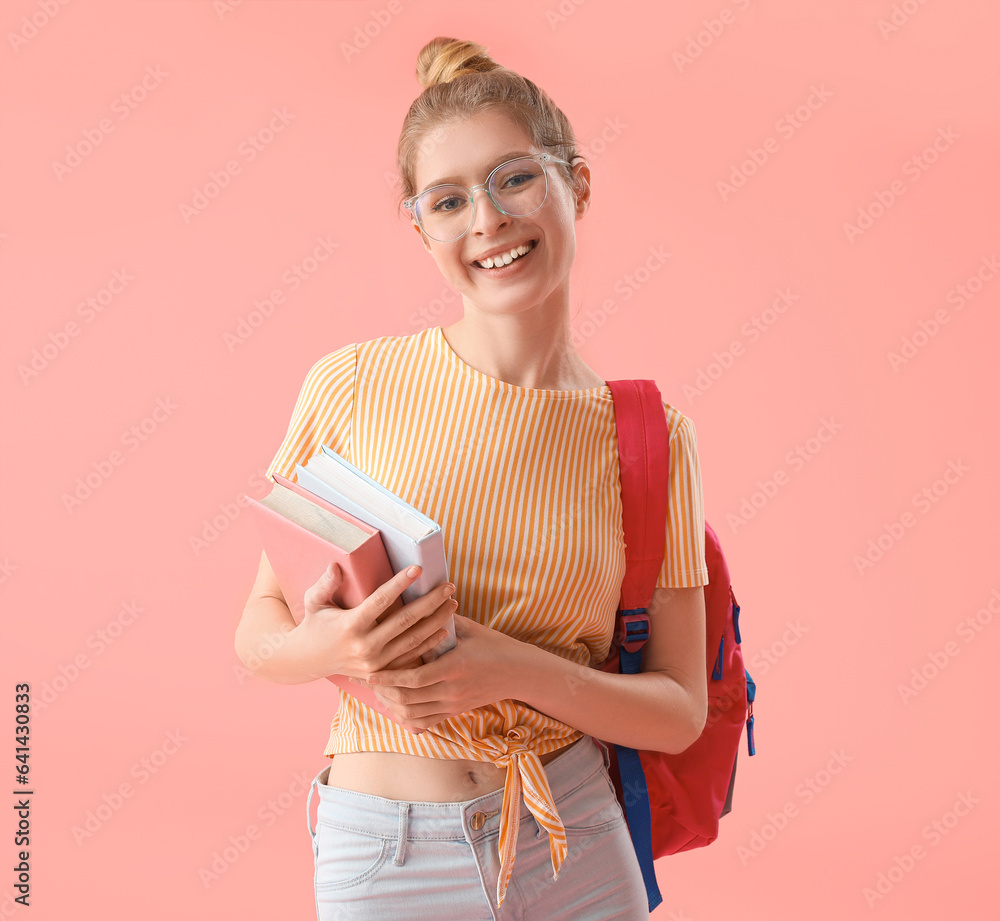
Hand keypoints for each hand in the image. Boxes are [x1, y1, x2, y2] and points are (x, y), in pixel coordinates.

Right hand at [293, 563, 458, 681]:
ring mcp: (375, 663)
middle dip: (430, 602)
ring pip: (413, 640)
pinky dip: (430, 644)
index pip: (380, 601)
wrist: (308, 661)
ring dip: (436, 621)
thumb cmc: (314, 623)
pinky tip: (445, 629)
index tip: (418, 569)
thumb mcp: (313, 602)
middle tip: (449, 586)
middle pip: (405, 621)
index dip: (400, 584)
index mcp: (350, 625)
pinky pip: (411, 657)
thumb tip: (336, 566)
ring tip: (452, 604)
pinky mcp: (382, 672)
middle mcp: (364, 646)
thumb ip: (325, 584)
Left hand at [358, 613, 533, 731]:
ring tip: (376, 693)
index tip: (369, 672)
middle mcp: (452, 691)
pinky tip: (395, 708)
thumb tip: (416, 604)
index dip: (389, 677)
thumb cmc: (494, 645)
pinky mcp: (456, 712)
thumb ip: (442, 621)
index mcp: (454, 667)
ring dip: (391, 706)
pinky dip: (406, 717)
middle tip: (365, 681)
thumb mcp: (469, 629)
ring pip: (413, 714)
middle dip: (383, 692)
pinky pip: (426, 722)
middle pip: (408, 699)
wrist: (519, 672)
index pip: (414, 678)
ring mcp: (454, 705)